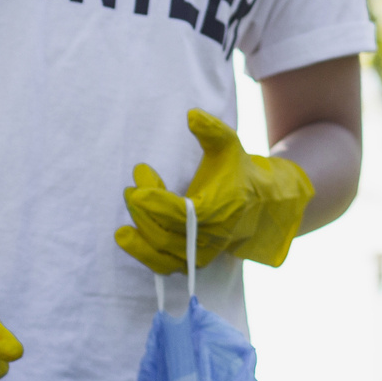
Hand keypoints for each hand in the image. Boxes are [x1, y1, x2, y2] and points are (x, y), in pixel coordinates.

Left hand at [118, 109, 313, 272]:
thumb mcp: (228, 144)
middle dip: (142, 211)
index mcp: (218, 210)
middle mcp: (210, 237)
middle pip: (165, 234)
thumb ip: (211, 130)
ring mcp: (201, 253)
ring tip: (122, 221)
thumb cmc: (237, 171)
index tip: (138, 178)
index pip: (181, 212)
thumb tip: (191, 115)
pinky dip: (144, 254)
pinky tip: (129, 235)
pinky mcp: (192, 261)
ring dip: (138, 240)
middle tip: (131, 187)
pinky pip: (163, 265)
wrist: (259, 204)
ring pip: (162, 256)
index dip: (155, 199)